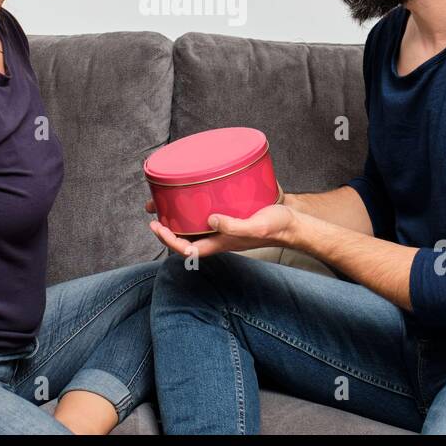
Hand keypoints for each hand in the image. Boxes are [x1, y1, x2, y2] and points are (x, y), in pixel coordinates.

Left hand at [146, 197, 294, 258]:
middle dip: (165, 227)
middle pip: (184, 239)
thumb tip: (209, 220)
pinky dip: (192, 208)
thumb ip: (233, 226)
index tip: (157, 226)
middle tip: (153, 209)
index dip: (168, 240)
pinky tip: (191, 196)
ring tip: (163, 201)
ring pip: (192, 226)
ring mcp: (223, 228)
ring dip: (175, 217)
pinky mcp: (230, 216)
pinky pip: (204, 215)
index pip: (187, 250)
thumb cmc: (276, 226)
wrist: (293, 223)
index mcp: (221, 243)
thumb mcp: (256, 226)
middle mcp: (218, 237)